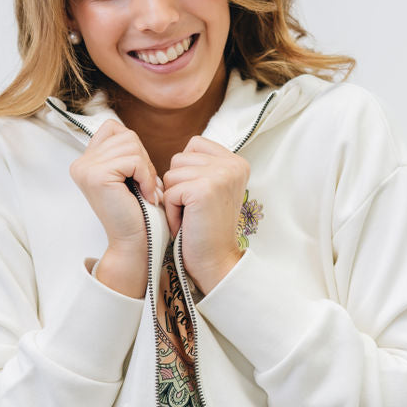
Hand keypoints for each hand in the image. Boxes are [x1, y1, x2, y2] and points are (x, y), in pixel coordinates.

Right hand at [68, 119, 160, 259]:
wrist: (134, 243)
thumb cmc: (138, 212)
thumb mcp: (127, 175)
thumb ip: (122, 151)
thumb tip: (127, 131)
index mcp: (85, 162)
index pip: (113, 128)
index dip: (134, 147)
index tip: (138, 174)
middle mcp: (80, 163)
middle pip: (125, 135)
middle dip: (143, 158)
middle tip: (146, 185)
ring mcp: (86, 169)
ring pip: (131, 145)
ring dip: (146, 168)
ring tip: (146, 190)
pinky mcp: (97, 175)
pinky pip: (133, 160)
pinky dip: (146, 176)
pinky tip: (145, 195)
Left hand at [161, 136, 248, 295]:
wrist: (215, 261)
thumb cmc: (206, 228)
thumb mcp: (211, 189)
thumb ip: (201, 167)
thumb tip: (177, 154)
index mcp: (236, 162)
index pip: (194, 145)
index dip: (185, 170)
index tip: (198, 195)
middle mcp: (232, 164)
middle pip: (179, 159)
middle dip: (177, 185)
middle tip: (194, 209)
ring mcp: (220, 175)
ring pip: (171, 174)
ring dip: (173, 199)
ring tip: (190, 216)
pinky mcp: (204, 189)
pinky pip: (169, 192)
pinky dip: (172, 211)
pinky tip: (186, 224)